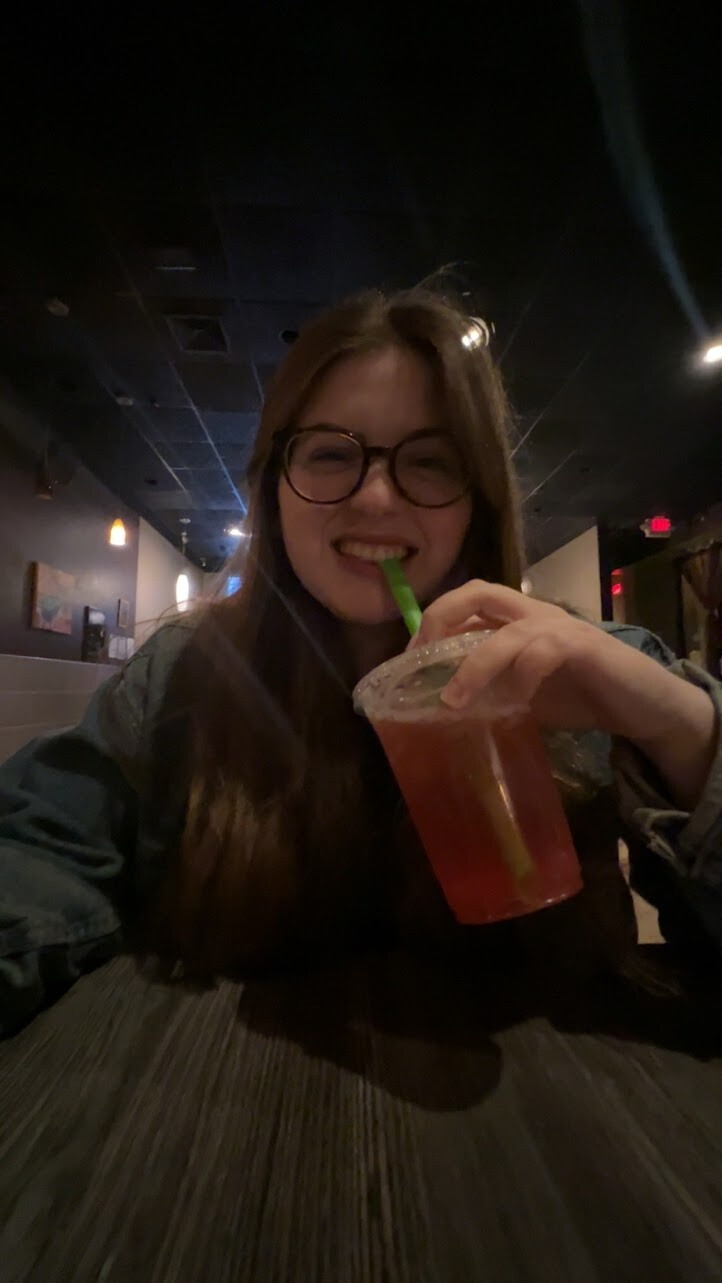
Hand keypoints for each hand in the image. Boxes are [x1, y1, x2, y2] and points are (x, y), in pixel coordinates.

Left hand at [412, 579, 701, 747]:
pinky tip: (514, 702)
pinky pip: (542, 652)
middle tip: (419, 659)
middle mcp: (534, 613)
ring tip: (452, 700)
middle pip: (478, 591)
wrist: (642, 705)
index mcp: (516, 620)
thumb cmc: (580, 696)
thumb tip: (440, 708)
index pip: (464, 602)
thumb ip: (488, 691)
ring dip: (472, 664)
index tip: (406, 662)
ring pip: (504, 628)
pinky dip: (520, 677)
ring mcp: (560, 626)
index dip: (430, 624)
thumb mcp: (521, 693)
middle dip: (440, 618)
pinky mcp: (584, 647)